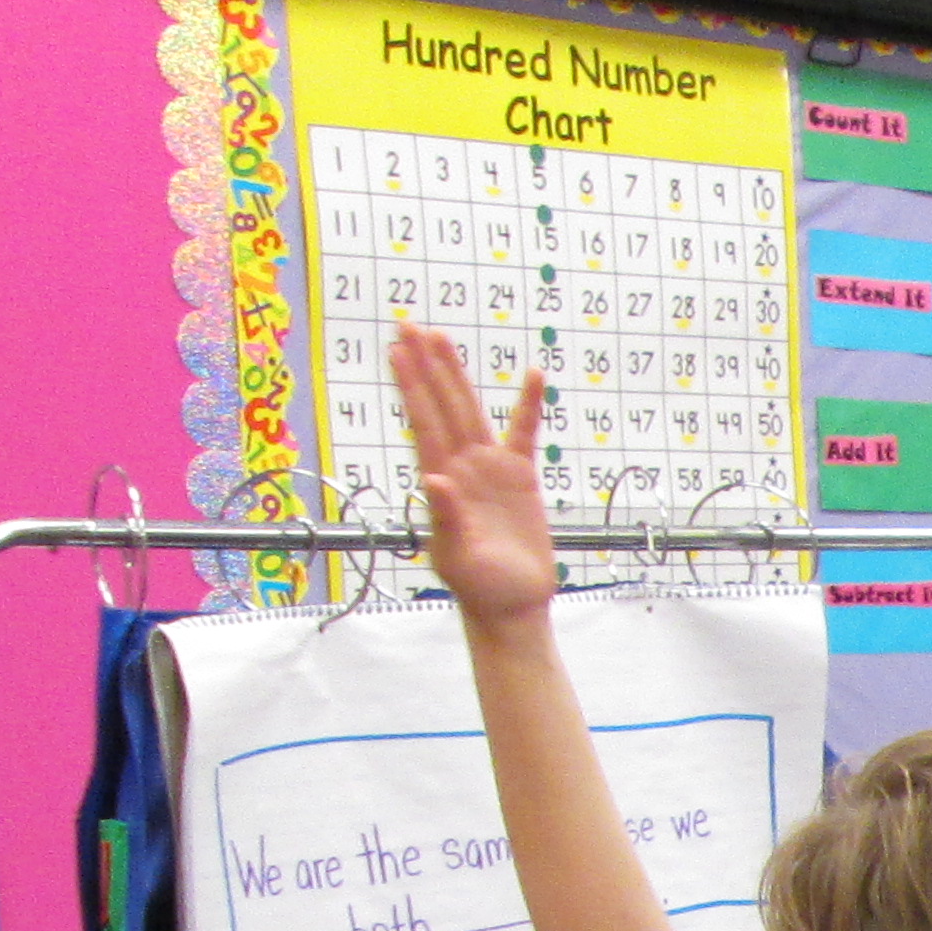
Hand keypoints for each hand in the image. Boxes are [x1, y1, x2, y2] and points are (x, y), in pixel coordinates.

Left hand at [391, 323, 559, 632]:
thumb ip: (447, 518)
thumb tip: (434, 479)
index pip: (424, 422)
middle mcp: (461, 466)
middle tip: (409, 325)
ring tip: (441, 337)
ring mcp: (489, 469)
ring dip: (456, 374)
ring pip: (470, 410)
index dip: (412, 385)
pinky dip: (528, 406)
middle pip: (440, 405)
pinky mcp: (519, 478)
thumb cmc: (482, 588)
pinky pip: (524, 433)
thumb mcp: (458, 558)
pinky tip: (532, 375)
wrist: (512, 605)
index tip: (399, 351)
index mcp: (442, 481)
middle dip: (425, 366)